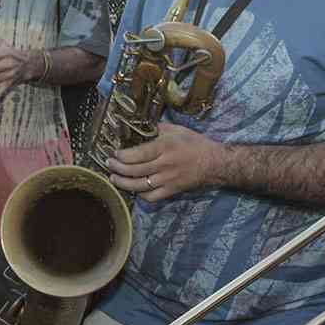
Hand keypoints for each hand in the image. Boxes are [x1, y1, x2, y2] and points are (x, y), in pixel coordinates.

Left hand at [106, 122, 225, 201]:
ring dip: (123, 183)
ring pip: (139, 186)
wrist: (216, 163)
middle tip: (109, 164)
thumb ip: (156, 129)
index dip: (122, 156)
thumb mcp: (176, 130)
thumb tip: (138, 127)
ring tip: (113, 178)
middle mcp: (164, 165)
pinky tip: (133, 189)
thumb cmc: (195, 144)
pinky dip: (140, 194)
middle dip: (117, 168)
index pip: (138, 154)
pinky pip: (152, 197)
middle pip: (134, 171)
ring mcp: (168, 180)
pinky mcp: (172, 190)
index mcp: (165, 148)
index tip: (114, 154)